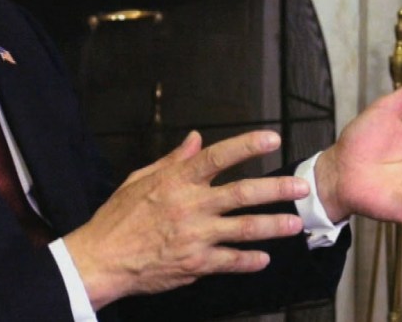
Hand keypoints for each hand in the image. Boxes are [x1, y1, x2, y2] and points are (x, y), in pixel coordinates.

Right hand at [64, 130, 310, 309]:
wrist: (99, 260)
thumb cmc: (118, 218)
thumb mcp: (140, 179)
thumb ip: (174, 160)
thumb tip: (196, 138)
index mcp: (177, 181)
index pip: (218, 157)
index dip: (247, 146)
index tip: (272, 138)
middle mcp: (191, 206)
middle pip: (243, 193)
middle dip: (276, 189)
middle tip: (301, 186)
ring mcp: (196, 236)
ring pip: (245, 228)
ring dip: (274, 226)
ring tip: (295, 224)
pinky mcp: (195, 263)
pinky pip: (231, 261)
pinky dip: (250, 261)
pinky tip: (264, 259)